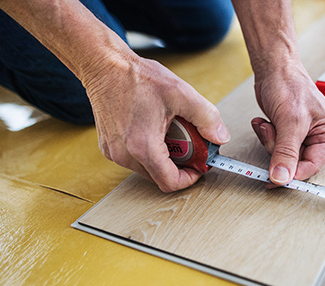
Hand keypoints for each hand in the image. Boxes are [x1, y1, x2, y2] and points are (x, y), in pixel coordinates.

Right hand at [83, 53, 229, 191]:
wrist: (103, 65)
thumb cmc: (137, 77)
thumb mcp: (182, 94)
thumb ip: (207, 118)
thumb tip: (221, 137)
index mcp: (143, 146)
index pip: (170, 182)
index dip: (190, 178)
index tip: (199, 165)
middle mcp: (125, 154)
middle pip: (160, 176)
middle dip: (179, 165)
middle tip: (190, 143)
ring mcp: (113, 152)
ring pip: (147, 168)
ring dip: (164, 157)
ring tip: (172, 132)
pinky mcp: (108, 146)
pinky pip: (134, 158)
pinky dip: (149, 150)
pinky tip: (155, 129)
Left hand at [251, 60, 324, 184]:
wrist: (273, 67)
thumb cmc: (290, 83)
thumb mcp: (290, 121)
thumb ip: (286, 152)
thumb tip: (282, 176)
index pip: (313, 165)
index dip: (293, 173)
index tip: (276, 178)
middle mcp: (319, 136)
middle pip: (296, 162)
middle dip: (278, 149)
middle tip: (272, 132)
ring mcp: (302, 135)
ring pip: (282, 156)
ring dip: (270, 141)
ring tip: (269, 123)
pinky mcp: (287, 133)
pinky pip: (274, 146)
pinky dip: (266, 136)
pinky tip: (266, 122)